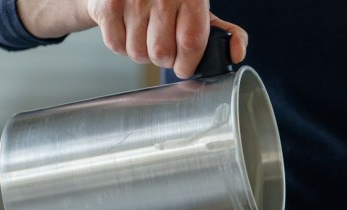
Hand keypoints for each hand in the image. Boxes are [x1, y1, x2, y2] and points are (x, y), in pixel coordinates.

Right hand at [17, 0, 247, 77]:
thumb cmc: (172, 4)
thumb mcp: (203, 14)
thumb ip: (228, 34)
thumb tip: (237, 54)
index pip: (191, 43)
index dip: (187, 64)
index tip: (185, 66)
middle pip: (162, 54)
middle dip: (164, 59)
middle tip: (164, 47)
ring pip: (138, 53)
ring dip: (143, 54)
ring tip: (146, 36)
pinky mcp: (109, 6)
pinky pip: (116, 46)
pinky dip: (122, 46)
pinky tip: (129, 30)